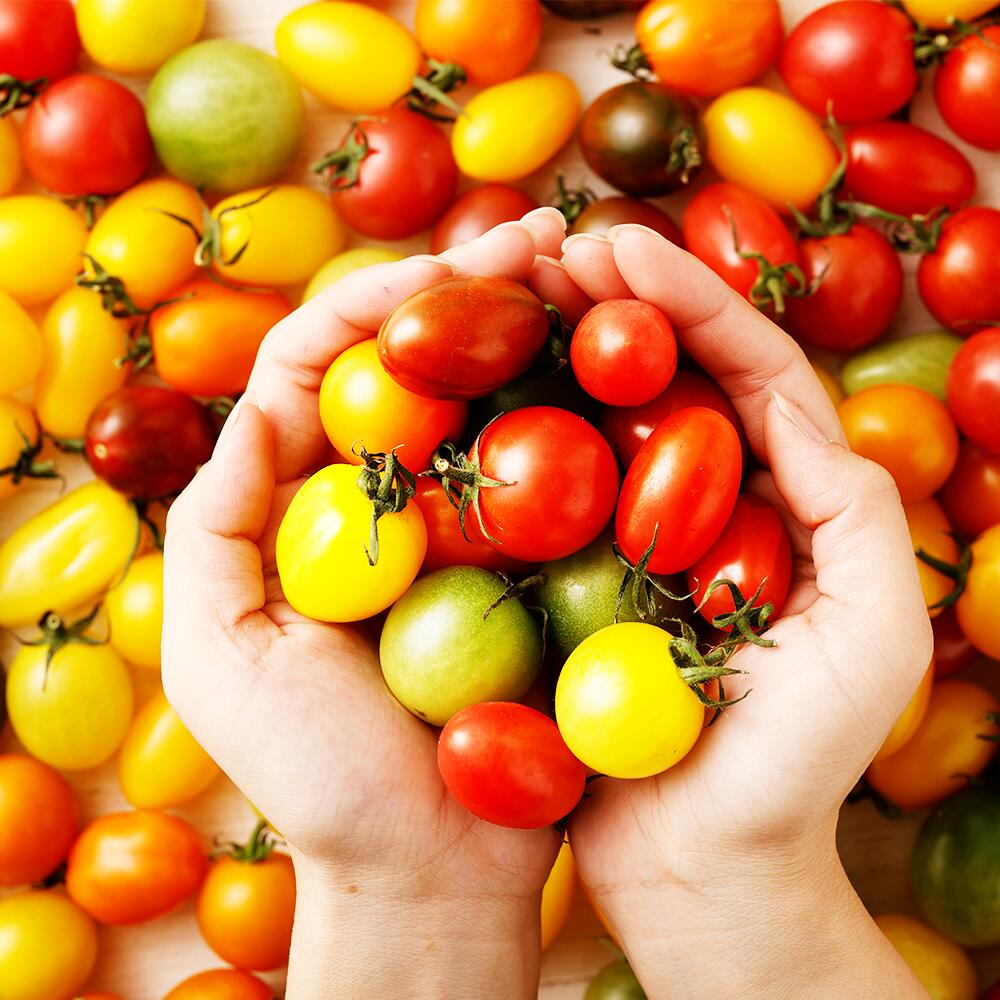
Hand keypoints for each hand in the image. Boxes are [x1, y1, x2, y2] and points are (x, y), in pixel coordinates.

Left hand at [161, 211, 581, 999]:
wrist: (432, 869)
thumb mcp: (224, 655)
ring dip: (539, 336)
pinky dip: (586, 421)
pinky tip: (630, 375)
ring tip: (599, 278)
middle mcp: (386, 503)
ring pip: (495, 408)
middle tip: (551, 240)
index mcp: (304, 507)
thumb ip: (219, 526)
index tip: (447, 271)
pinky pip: (556, 480)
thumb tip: (259, 408)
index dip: (377, 305)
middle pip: (419, 369)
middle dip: (477, 292)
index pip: (323, 368)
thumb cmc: (321, 777)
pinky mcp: (532, 571)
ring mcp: (466, 533)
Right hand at [559, 225, 931, 998]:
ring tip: (506, 289)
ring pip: (602, 424)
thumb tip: (789, 398)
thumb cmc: (790, 767)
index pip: (750, 374)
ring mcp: (639, 540)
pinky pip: (548, 496)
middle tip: (551, 247)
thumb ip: (854, 512)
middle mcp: (715, 506)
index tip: (621, 250)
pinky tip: (471, 392)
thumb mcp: (868, 638)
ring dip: (560, 352)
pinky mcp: (577, 581)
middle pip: (670, 379)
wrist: (700, 867)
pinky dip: (518, 437)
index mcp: (791, 501)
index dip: (692, 302)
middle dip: (618, 304)